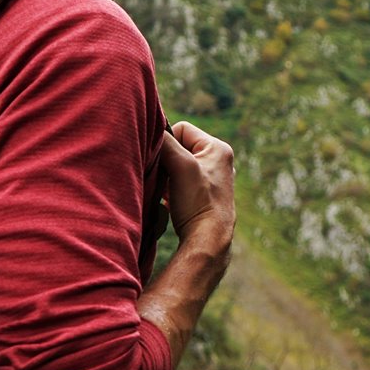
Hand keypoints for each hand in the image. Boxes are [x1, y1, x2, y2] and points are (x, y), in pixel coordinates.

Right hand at [160, 121, 234, 256]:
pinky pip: (179, 183)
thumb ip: (165, 143)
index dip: (167, 142)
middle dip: (166, 161)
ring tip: (166, 190)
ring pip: (177, 167)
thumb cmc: (197, 202)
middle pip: (179, 148)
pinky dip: (170, 189)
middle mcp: (219, 162)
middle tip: (163, 176)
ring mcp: (211, 180)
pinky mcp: (203, 196)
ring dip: (166, 176)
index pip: (182, 129)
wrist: (207, 241)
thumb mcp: (180, 165)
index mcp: (219, 149)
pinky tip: (168, 200)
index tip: (163, 161)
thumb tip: (150, 131)